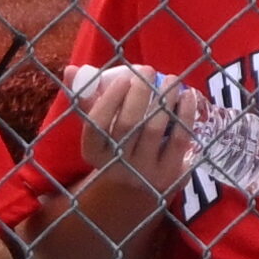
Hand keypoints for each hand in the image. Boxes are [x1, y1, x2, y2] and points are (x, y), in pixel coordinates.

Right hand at [68, 67, 199, 204]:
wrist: (136, 188)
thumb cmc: (115, 147)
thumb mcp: (97, 129)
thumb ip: (86, 99)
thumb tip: (71, 69)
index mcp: (93, 153)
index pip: (96, 124)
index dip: (109, 99)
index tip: (124, 77)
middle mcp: (117, 166)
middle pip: (127, 124)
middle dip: (139, 92)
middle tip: (147, 70)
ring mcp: (144, 173)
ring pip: (154, 129)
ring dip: (164, 98)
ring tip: (170, 79)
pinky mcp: (170, 176)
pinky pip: (179, 139)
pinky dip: (184, 114)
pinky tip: (187, 96)